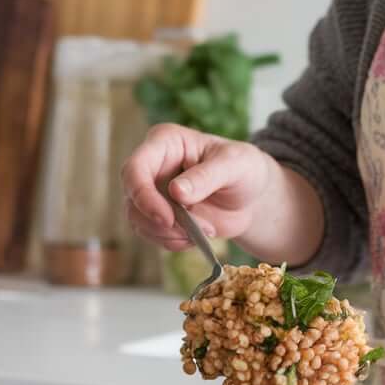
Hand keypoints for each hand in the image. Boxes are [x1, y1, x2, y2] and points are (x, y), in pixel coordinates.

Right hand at [121, 124, 280, 251]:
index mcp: (165, 142)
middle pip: (132, 198)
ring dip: (170, 234)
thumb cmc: (244, 169)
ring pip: (138, 220)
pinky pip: (153, 235)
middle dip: (160, 222)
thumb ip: (207, 176)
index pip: (135, 168)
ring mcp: (152, 192)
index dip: (143, 196)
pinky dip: (174, 241)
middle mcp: (152, 165)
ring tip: (206, 230)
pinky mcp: (158, 214)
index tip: (167, 219)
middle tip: (193, 231)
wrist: (251, 197)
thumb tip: (176, 191)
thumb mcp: (235, 165)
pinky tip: (198, 237)